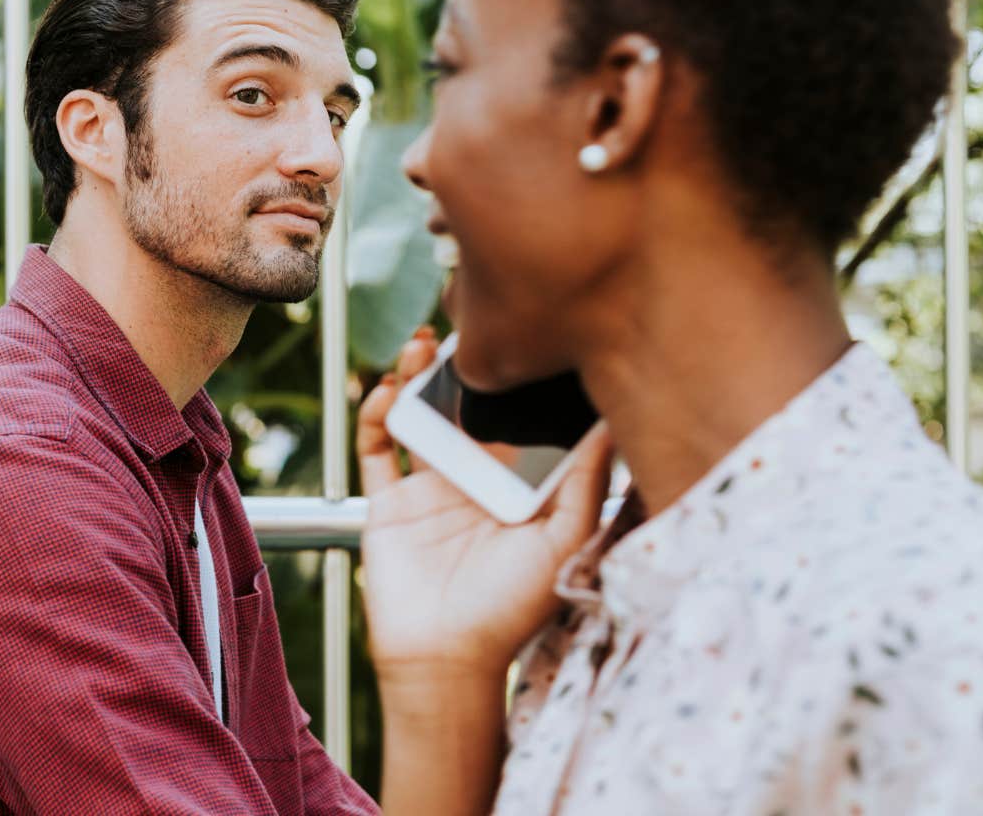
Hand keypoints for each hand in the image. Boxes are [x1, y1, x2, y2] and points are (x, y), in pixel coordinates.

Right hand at [357, 330, 615, 680]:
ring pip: (420, 416)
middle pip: (468, 407)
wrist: (445, 660)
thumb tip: (608, 422)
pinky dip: (374, 416)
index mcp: (517, 486)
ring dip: (417, 377)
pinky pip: (376, 450)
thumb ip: (585, 482)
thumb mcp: (564, 541)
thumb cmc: (512, 609)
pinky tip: (386, 390)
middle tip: (466, 322)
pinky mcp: (388, 503)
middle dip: (465, 366)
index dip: (518, 379)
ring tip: (423, 343)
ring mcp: (429, 489)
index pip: (520, 419)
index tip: (525, 336)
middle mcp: (474, 481)